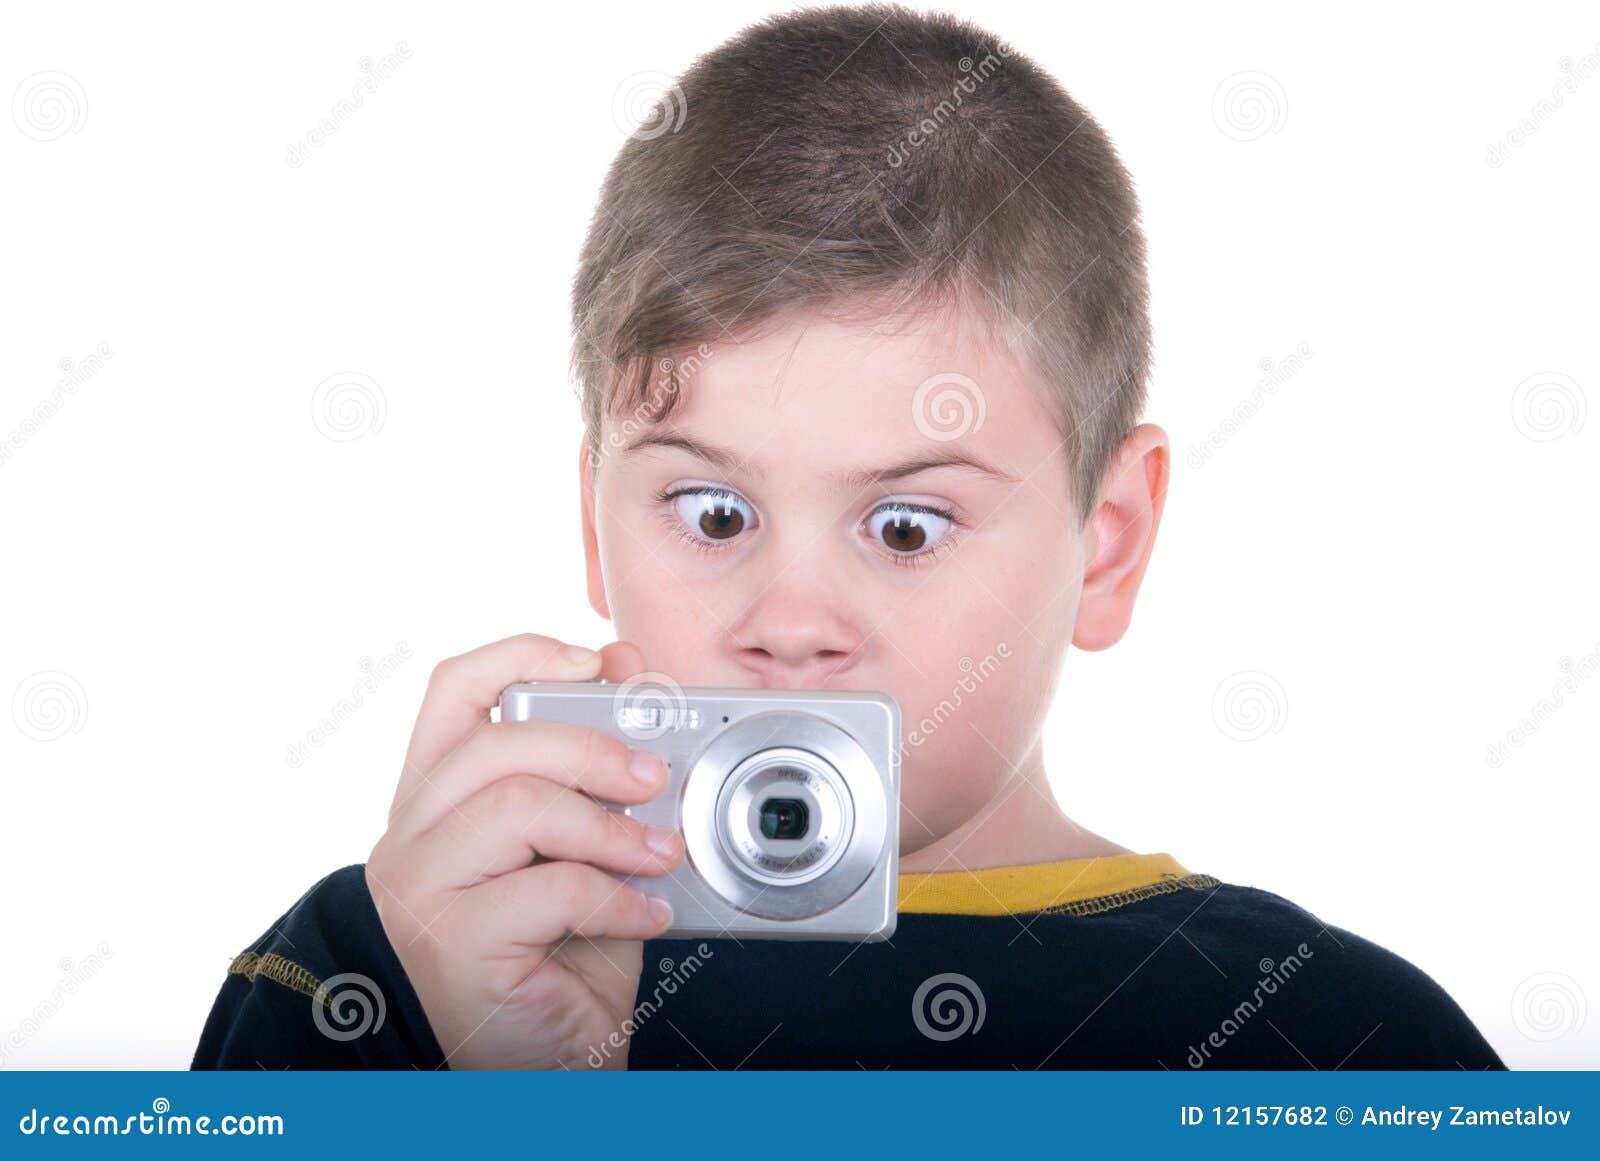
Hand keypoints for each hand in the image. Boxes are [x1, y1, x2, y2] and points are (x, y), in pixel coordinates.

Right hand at [365, 633, 682, 1068]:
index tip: (597, 659)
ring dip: (609, 826)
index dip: (523, 653)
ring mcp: (422, 888)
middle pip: (496, 742)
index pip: (453, 691)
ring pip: (516, 805)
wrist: (539, 1068)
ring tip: (657, 854)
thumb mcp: (583, 851)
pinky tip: (646, 916)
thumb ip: (597, 776)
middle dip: (593, 746)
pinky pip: (549, 887)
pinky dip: (618, 898)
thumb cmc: (554, 959)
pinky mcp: (453, 942)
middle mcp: (414, 835)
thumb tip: (632, 676)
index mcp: (438, 799)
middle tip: (652, 777)